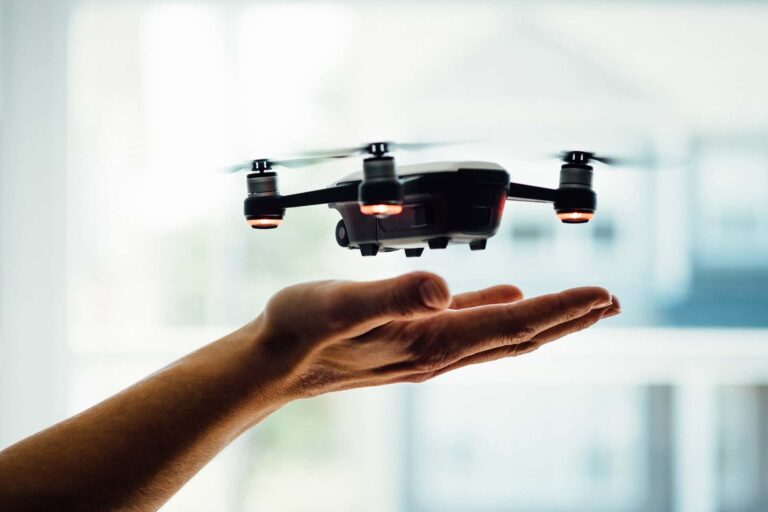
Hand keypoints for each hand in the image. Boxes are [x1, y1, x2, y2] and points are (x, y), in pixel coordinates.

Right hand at [255, 272, 619, 397]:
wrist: (272, 363)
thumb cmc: (299, 331)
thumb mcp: (340, 303)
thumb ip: (394, 293)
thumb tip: (447, 287)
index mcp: (431, 340)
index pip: (511, 324)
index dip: (559, 307)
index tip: (601, 294)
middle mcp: (437, 351)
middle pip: (518, 335)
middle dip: (567, 318)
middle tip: (608, 302)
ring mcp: (426, 348)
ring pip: (500, 333)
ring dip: (542, 318)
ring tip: (575, 306)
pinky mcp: (411, 339)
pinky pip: (469, 325)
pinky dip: (498, 310)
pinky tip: (506, 296)